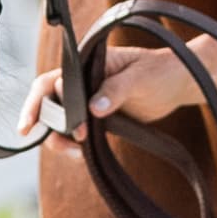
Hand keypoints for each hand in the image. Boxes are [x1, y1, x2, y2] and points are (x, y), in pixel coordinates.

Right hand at [23, 42, 194, 141]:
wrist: (179, 83)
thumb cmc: (161, 71)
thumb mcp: (139, 78)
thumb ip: (115, 91)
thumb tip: (93, 109)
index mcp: (87, 64)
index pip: (53, 80)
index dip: (41, 101)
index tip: (37, 122)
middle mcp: (84, 81)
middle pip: (49, 101)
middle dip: (43, 121)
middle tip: (44, 139)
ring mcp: (89, 99)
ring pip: (61, 120)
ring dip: (59, 136)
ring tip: (74, 151)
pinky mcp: (99, 118)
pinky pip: (78, 131)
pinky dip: (74, 143)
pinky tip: (80, 153)